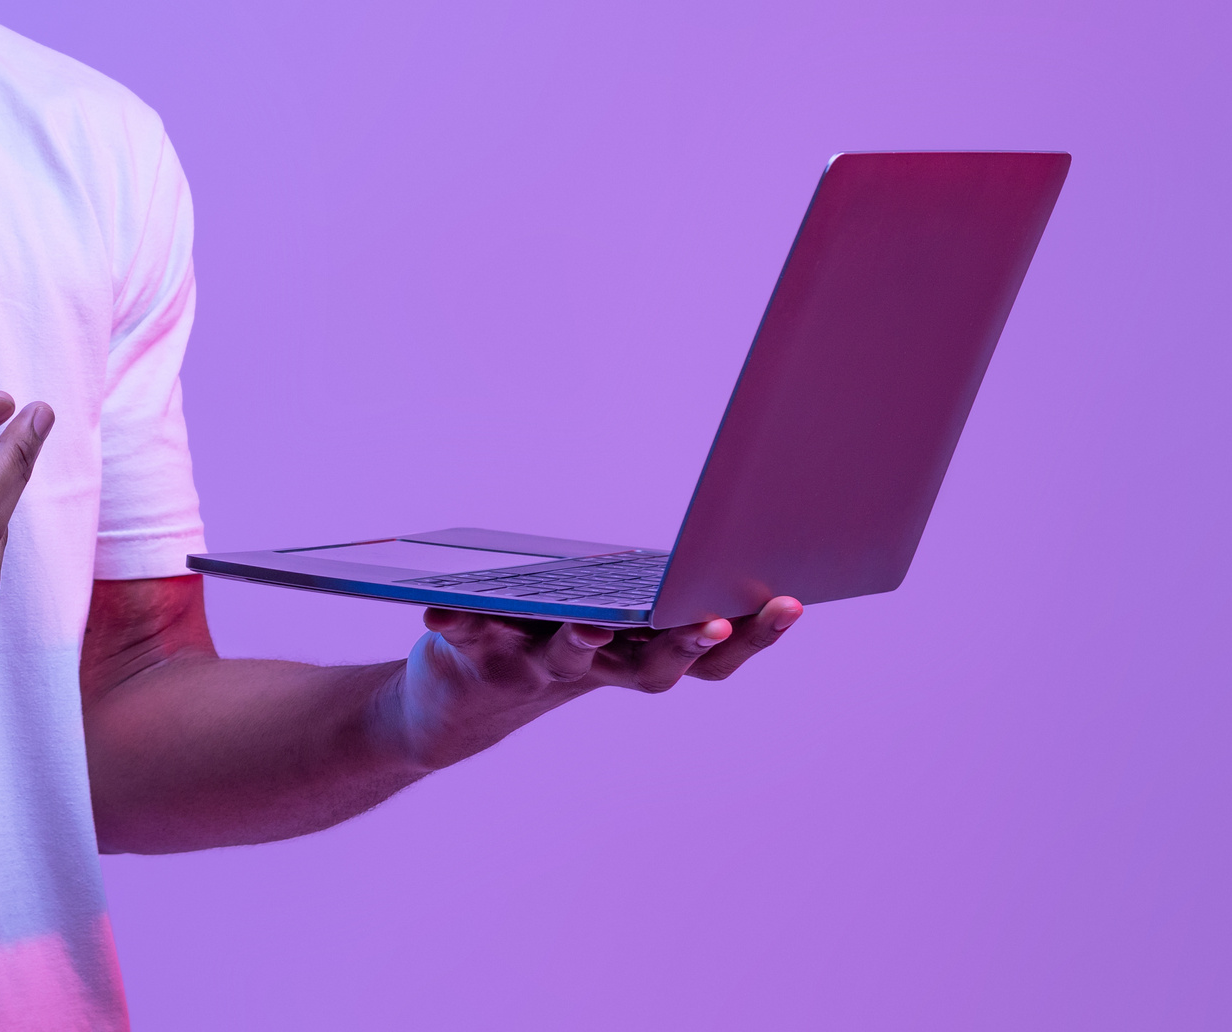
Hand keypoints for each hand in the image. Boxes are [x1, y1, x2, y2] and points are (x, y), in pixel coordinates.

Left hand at [378, 596, 805, 773]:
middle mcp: (597, 670)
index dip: (754, 637)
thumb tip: (722, 525)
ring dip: (586, 637)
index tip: (790, 602)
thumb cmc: (541, 644)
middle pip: (654, 668)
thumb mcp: (600, 611)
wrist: (452, 705)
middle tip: (714, 623)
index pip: (711, 656)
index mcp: (636, 655)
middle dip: (686, 642)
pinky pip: (472, 636)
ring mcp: (539, 668)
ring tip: (596, 620)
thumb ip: (645, 586)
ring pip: (570, 655)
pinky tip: (440, 609)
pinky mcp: (479, 659)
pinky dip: (459, 620)